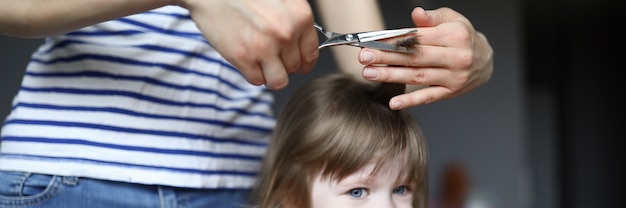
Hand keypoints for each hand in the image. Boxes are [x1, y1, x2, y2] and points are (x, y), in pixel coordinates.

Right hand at [180, 0, 319, 89]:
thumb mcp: (282, 0)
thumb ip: (296, 21)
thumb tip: (302, 46)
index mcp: (300, 16)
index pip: (311, 55)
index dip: (303, 62)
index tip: (297, 64)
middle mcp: (286, 33)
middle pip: (293, 68)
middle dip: (282, 64)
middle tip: (268, 53)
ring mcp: (264, 47)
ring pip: (278, 81)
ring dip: (270, 75)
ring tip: (260, 61)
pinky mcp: (242, 57)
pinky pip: (256, 80)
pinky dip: (251, 73)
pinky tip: (245, 57)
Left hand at [358, 7, 493, 108]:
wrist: (486, 60)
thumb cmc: (463, 37)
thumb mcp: (452, 19)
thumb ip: (432, 17)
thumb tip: (416, 14)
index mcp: (455, 36)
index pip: (419, 38)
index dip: (394, 40)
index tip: (374, 42)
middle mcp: (456, 57)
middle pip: (415, 58)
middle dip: (387, 57)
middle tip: (365, 58)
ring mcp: (454, 77)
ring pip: (418, 77)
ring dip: (391, 76)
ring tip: (370, 73)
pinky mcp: (450, 92)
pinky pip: (428, 97)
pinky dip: (411, 101)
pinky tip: (394, 102)